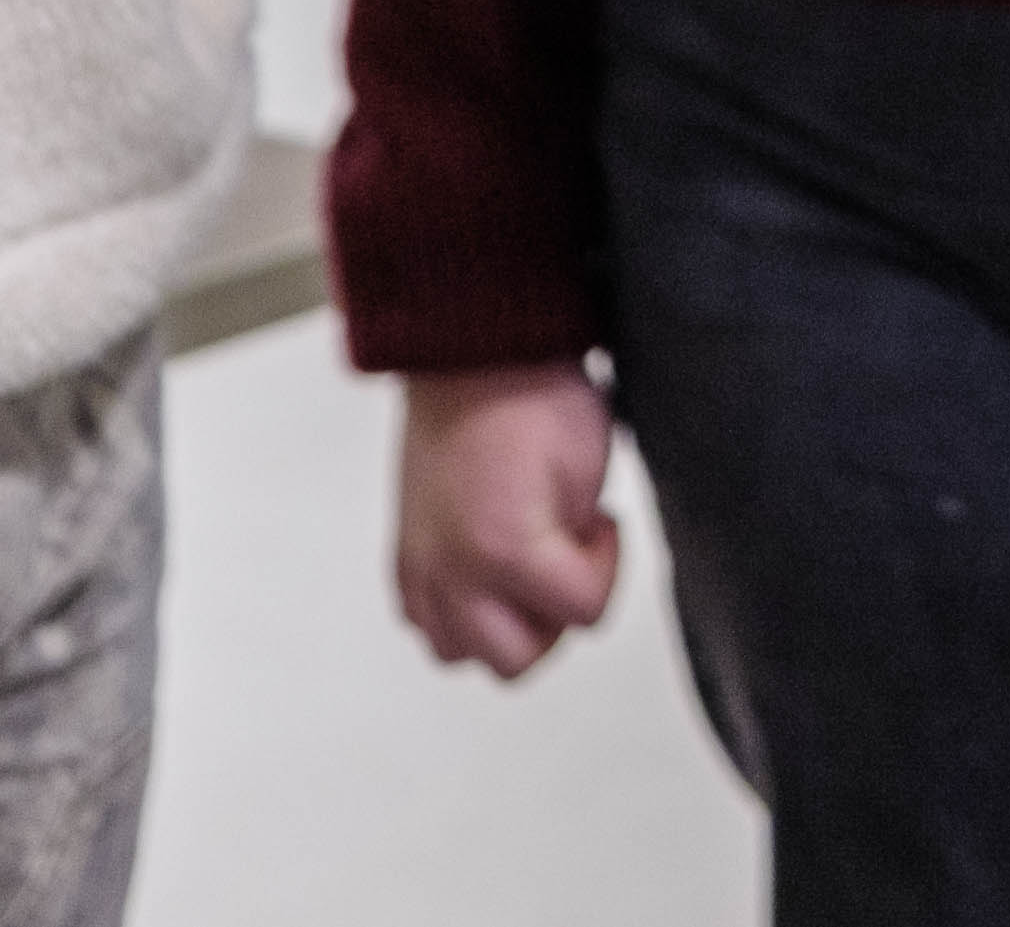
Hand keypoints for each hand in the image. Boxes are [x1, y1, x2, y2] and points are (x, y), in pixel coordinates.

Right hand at [395, 363, 623, 677]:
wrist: (472, 350)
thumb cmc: (534, 395)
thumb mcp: (587, 472)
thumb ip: (580, 545)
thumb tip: (572, 577)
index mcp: (506, 550)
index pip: (583, 613)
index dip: (606, 564)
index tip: (601, 519)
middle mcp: (452, 570)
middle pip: (516, 659)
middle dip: (552, 615)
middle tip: (563, 559)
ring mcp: (420, 564)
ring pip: (458, 651)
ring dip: (499, 626)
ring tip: (523, 571)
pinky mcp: (402, 551)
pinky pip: (420, 619)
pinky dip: (453, 611)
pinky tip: (482, 570)